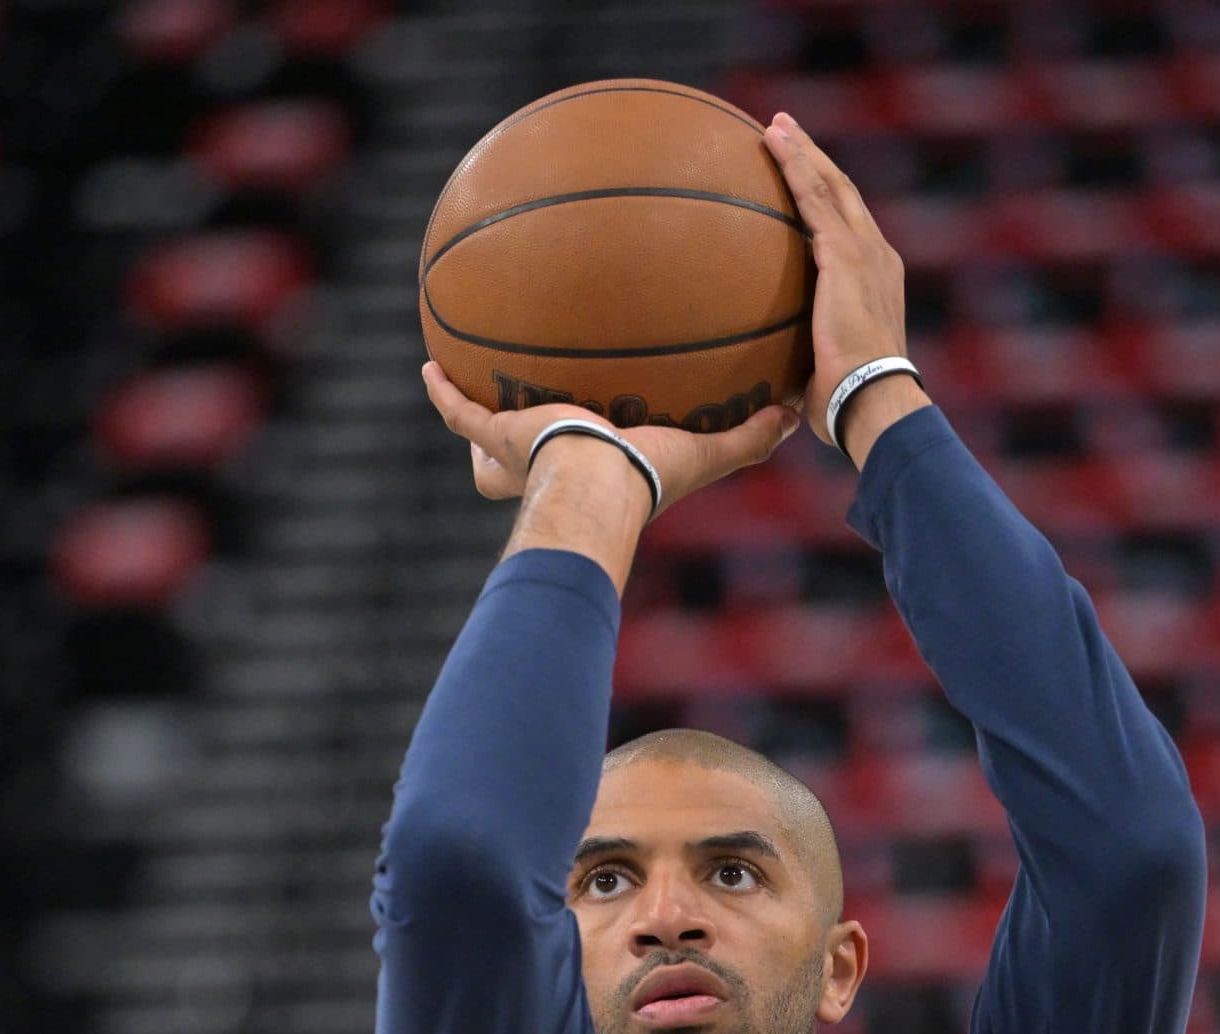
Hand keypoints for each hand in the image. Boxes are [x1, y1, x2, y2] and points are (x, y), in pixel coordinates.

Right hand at [420, 363, 798, 520]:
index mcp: (602, 458)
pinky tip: (427, 365)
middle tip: (533, 399)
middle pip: (537, 444)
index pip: (595, 446)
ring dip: (481, 407)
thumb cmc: (648, 476)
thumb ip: (750, 437)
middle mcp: (556, 455)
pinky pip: (458, 412)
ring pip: (489, 430)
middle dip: (529, 428)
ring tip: (469, 369)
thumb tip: (792, 414)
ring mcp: (518, 446)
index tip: (600, 417)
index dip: (597, 433)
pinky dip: (441, 393)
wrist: (597, 482)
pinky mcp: (495, 434)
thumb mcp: (704, 454)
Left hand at [760, 113, 926, 461]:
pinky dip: (794, 165)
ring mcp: (864, 251)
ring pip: (829, 185)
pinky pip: (812, 198)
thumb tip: (773, 390)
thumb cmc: (851, 405)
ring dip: (802, 151)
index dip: (829, 199)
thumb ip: (805, 363)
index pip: (851, 228)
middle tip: (788, 131)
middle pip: (843, 193)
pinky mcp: (845, 254)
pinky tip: (772, 141)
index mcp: (878, 282)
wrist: (875, 401)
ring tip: (775, 124)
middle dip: (816, 159)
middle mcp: (878, 256)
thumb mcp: (825, 375)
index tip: (806, 178)